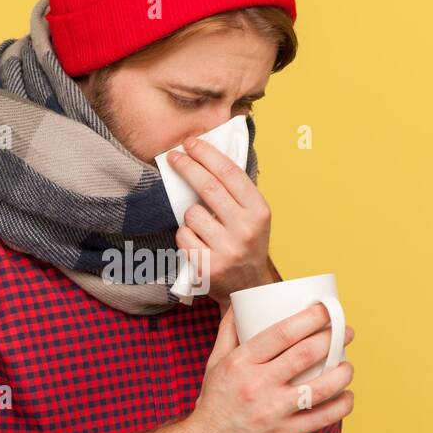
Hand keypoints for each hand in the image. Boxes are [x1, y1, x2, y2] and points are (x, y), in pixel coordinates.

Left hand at [167, 137, 273, 305]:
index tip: (190, 143)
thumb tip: (205, 156)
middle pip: (207, 186)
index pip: (229, 172)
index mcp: (259, 211)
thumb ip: (235, 191)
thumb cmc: (247, 244)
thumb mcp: (253, 217)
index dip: (207, 154)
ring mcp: (226, 249)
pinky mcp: (207, 266)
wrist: (248, 289)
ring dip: (190, 214)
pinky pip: (183, 236)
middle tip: (173, 156)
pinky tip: (199, 244)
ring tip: (204, 226)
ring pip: (192, 213)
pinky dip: (186, 236)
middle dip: (187, 166)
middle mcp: (245, 229)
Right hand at [183, 304, 355, 432]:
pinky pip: (322, 418)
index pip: (283, 332)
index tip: (327, 309)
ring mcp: (272, 411)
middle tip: (346, 331)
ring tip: (348, 366)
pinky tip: (346, 397)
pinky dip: (341, 406)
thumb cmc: (214, 402)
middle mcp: (257, 385)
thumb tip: (239, 302)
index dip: (311, 317)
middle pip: (306, 354)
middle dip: (334, 338)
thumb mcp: (215, 362)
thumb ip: (228, 331)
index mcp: (241, 362)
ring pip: (321, 388)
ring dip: (343, 373)